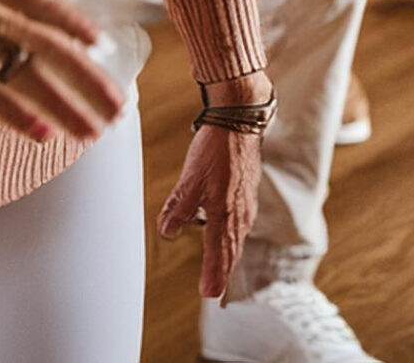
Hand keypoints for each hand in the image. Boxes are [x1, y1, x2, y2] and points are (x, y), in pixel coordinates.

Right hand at [0, 0, 122, 143]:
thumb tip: (63, 27)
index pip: (50, 6)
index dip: (80, 28)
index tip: (110, 52)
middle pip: (50, 46)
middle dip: (88, 80)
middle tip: (117, 108)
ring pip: (24, 75)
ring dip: (63, 106)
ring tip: (91, 133)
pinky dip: (13, 113)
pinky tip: (41, 133)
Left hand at [159, 121, 258, 298]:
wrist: (241, 120)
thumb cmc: (216, 148)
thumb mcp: (189, 179)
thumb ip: (178, 208)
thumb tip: (167, 232)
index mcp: (225, 213)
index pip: (219, 253)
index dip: (213, 274)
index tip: (208, 294)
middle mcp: (240, 212)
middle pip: (232, 249)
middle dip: (223, 271)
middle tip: (216, 292)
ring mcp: (246, 201)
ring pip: (237, 236)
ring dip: (229, 255)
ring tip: (223, 270)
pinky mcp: (247, 189)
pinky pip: (240, 221)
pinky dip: (233, 235)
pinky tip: (230, 233)